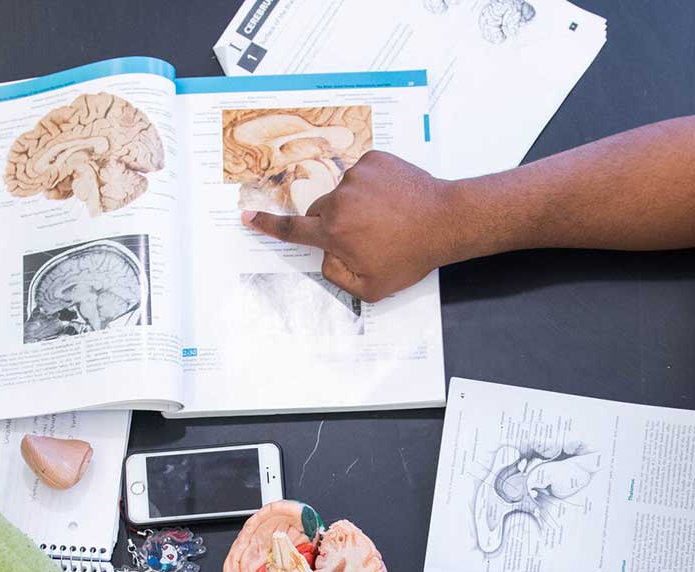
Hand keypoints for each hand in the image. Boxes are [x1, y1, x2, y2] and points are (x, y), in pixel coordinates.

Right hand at [241, 150, 463, 301]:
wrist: (447, 221)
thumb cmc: (412, 255)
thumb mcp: (372, 287)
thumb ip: (337, 277)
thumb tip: (326, 259)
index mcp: (334, 232)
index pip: (292, 230)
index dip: (267, 225)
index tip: (247, 217)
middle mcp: (339, 201)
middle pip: (321, 211)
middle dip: (335, 224)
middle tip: (367, 235)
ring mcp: (357, 177)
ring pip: (344, 193)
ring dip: (358, 205)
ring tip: (388, 217)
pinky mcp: (374, 161)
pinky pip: (363, 174)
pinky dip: (373, 186)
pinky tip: (393, 200)